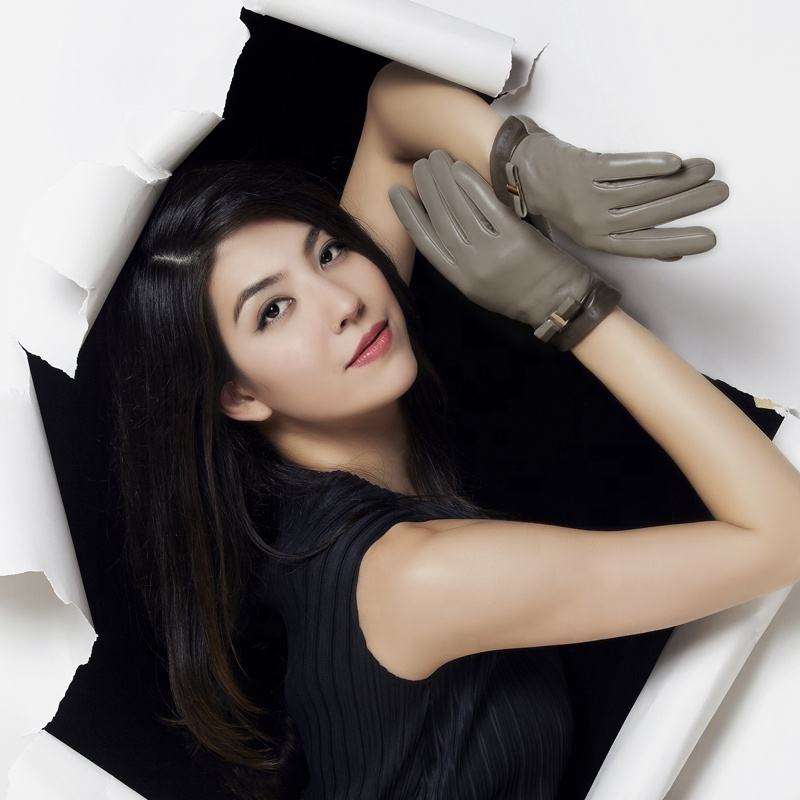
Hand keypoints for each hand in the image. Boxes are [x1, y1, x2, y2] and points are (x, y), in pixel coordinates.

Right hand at [389, 149, 619, 349]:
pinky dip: (471, 183)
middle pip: (440, 217)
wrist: (558, 303)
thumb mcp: (479, 288)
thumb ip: (458, 262)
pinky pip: (487, 204)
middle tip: (421, 164)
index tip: (396, 192)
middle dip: (427, 187)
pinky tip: (461, 168)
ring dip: (444, 178)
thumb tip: (438, 229)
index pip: (425, 240)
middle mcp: (471, 265)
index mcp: (459, 278)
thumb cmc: (519, 294)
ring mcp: (493, 251)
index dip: (407, 214)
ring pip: (459, 207)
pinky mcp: (515, 238)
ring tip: (438, 158)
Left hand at [490, 115, 728, 259]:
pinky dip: (647, 165)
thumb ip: (629, 238)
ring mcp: (585, 196)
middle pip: (649, 214)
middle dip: (688, 204)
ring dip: (678, 181)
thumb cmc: (562, 201)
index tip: (710, 239)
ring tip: (707, 170)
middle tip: (720, 192)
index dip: (677, 242)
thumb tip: (675, 254)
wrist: (522, 173)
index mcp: (597, 240)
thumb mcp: (590, 229)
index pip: (644, 245)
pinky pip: (619, 168)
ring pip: (640, 191)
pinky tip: (673, 161)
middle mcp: (592, 223)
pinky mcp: (580, 169)